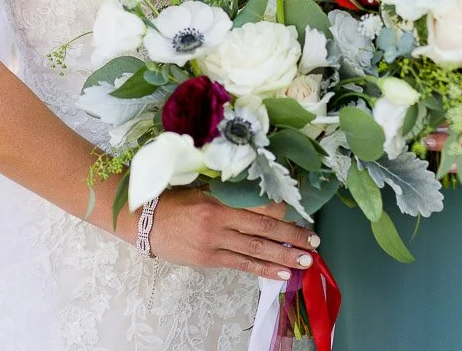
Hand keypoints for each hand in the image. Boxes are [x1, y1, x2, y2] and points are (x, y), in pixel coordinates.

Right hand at [148, 188, 318, 280]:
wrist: (146, 221)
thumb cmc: (177, 199)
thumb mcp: (204, 187)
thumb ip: (231, 191)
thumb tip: (263, 194)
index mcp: (220, 198)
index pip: (259, 204)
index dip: (283, 209)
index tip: (301, 211)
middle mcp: (220, 221)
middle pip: (264, 227)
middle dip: (292, 235)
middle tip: (314, 241)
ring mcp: (215, 243)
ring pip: (257, 249)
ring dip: (284, 256)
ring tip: (306, 261)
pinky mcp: (210, 259)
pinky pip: (243, 265)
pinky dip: (264, 270)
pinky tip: (282, 274)